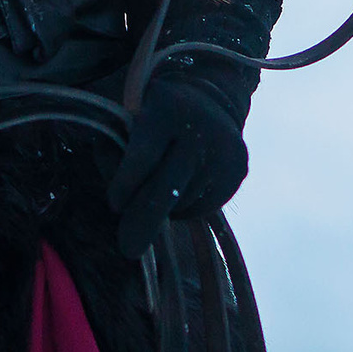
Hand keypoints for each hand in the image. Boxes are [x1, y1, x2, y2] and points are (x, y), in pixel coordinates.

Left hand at [107, 77, 248, 256]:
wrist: (209, 101)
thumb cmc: (155, 118)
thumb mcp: (130, 120)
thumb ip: (116, 154)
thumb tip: (121, 205)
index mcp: (167, 108)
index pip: (143, 158)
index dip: (125, 186)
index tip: (114, 205)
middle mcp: (200, 128)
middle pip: (166, 189)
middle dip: (143, 223)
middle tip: (128, 249)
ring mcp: (223, 150)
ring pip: (183, 202)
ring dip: (164, 211)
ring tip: (158, 194)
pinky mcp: (238, 170)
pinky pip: (204, 206)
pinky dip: (186, 209)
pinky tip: (181, 190)